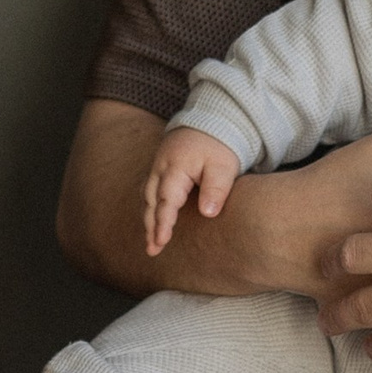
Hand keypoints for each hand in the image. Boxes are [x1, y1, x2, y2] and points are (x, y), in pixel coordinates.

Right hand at [145, 126, 242, 256]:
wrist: (211, 122)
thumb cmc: (218, 146)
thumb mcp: (223, 165)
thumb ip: (216, 188)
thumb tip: (208, 213)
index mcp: (176, 167)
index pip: (167, 199)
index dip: (163, 222)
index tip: (161, 241)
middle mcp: (161, 169)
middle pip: (151, 201)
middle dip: (151, 226)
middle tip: (152, 250)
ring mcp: (158, 169)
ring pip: (148, 198)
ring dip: (148, 220)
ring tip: (152, 244)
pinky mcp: (160, 171)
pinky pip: (150, 192)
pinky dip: (150, 209)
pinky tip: (154, 223)